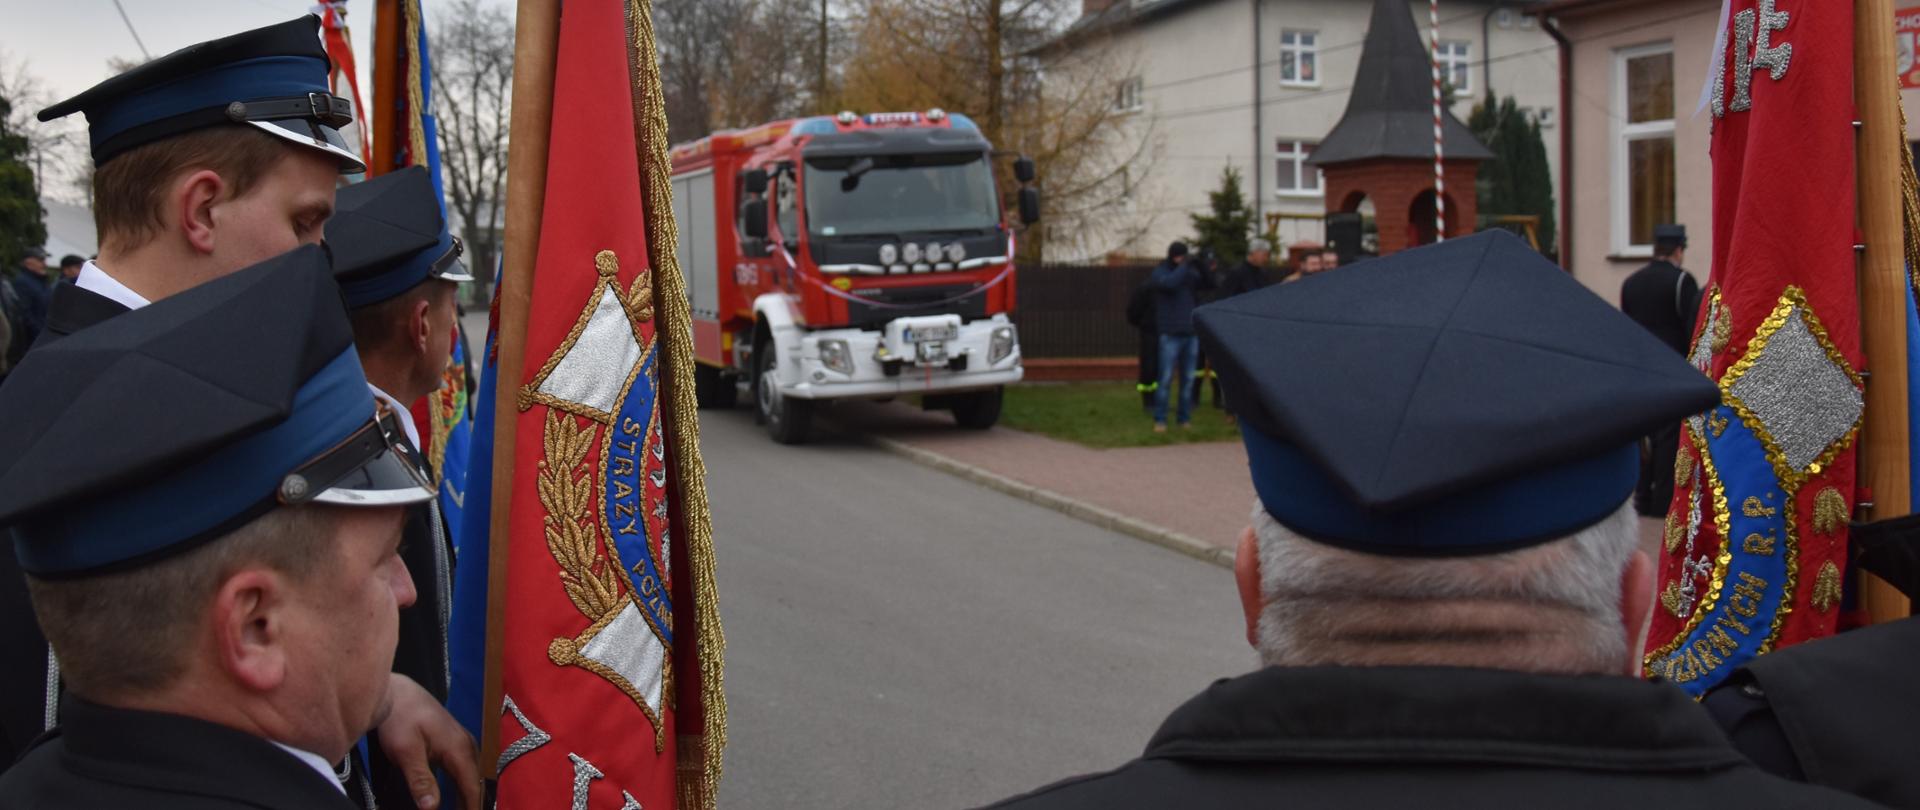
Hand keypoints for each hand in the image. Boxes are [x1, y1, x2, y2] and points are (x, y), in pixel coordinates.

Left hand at [377, 674, 481, 809]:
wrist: (395, 692)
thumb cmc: (399, 718)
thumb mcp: (406, 752)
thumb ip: (421, 780)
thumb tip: (432, 807)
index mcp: (458, 748)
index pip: (471, 785)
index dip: (472, 806)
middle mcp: (466, 743)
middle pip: (474, 780)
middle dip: (471, 801)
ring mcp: (461, 739)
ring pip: (470, 772)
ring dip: (467, 792)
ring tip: (462, 808)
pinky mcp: (453, 738)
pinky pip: (464, 765)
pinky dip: (462, 780)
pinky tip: (456, 790)